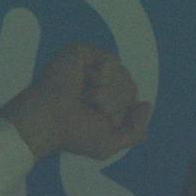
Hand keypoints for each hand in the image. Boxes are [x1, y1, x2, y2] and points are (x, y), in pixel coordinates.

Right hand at [0, 43, 151, 160]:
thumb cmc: (74, 134)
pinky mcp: (83, 52)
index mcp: (106, 99)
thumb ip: (135, 131)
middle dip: (114, 104)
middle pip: (131, 87)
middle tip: (87, 108)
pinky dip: (99, 77)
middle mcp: (100, 81)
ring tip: (81, 97)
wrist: (49, 121)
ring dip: (105, 94)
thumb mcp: (111, 143)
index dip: (120, 113)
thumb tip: (146, 105)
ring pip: (124, 75)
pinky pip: (112, 62)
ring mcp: (91, 65)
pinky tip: (80, 81)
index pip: (133, 100)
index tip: (98, 120)